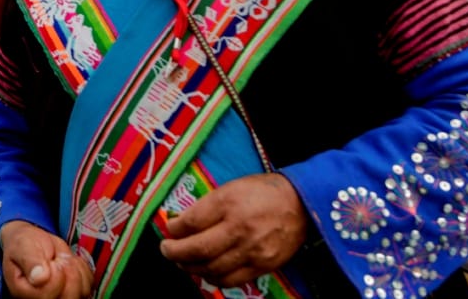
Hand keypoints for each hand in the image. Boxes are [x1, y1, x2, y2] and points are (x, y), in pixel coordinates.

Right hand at [0, 220, 92, 298]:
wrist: (31, 243)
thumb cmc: (23, 245)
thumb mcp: (22, 246)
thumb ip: (30, 261)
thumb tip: (39, 278)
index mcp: (25, 293)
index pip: (48, 296)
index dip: (55, 275)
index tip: (50, 260)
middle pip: (69, 298)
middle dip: (69, 272)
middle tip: (58, 258)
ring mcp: (60, 297)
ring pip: (82, 291)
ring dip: (75, 268)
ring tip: (61, 258)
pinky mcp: (74, 292)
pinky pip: (88, 284)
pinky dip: (82, 268)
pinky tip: (68, 261)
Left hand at [160, 172, 308, 286]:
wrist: (301, 204)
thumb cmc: (262, 192)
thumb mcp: (230, 187)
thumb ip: (206, 206)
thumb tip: (180, 222)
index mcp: (229, 203)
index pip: (191, 222)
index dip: (173, 229)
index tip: (168, 229)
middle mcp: (240, 229)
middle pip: (198, 249)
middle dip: (175, 252)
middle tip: (166, 250)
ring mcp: (252, 251)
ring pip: (211, 269)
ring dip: (191, 268)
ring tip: (183, 261)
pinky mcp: (263, 266)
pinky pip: (231, 280)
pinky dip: (213, 278)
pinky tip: (205, 271)